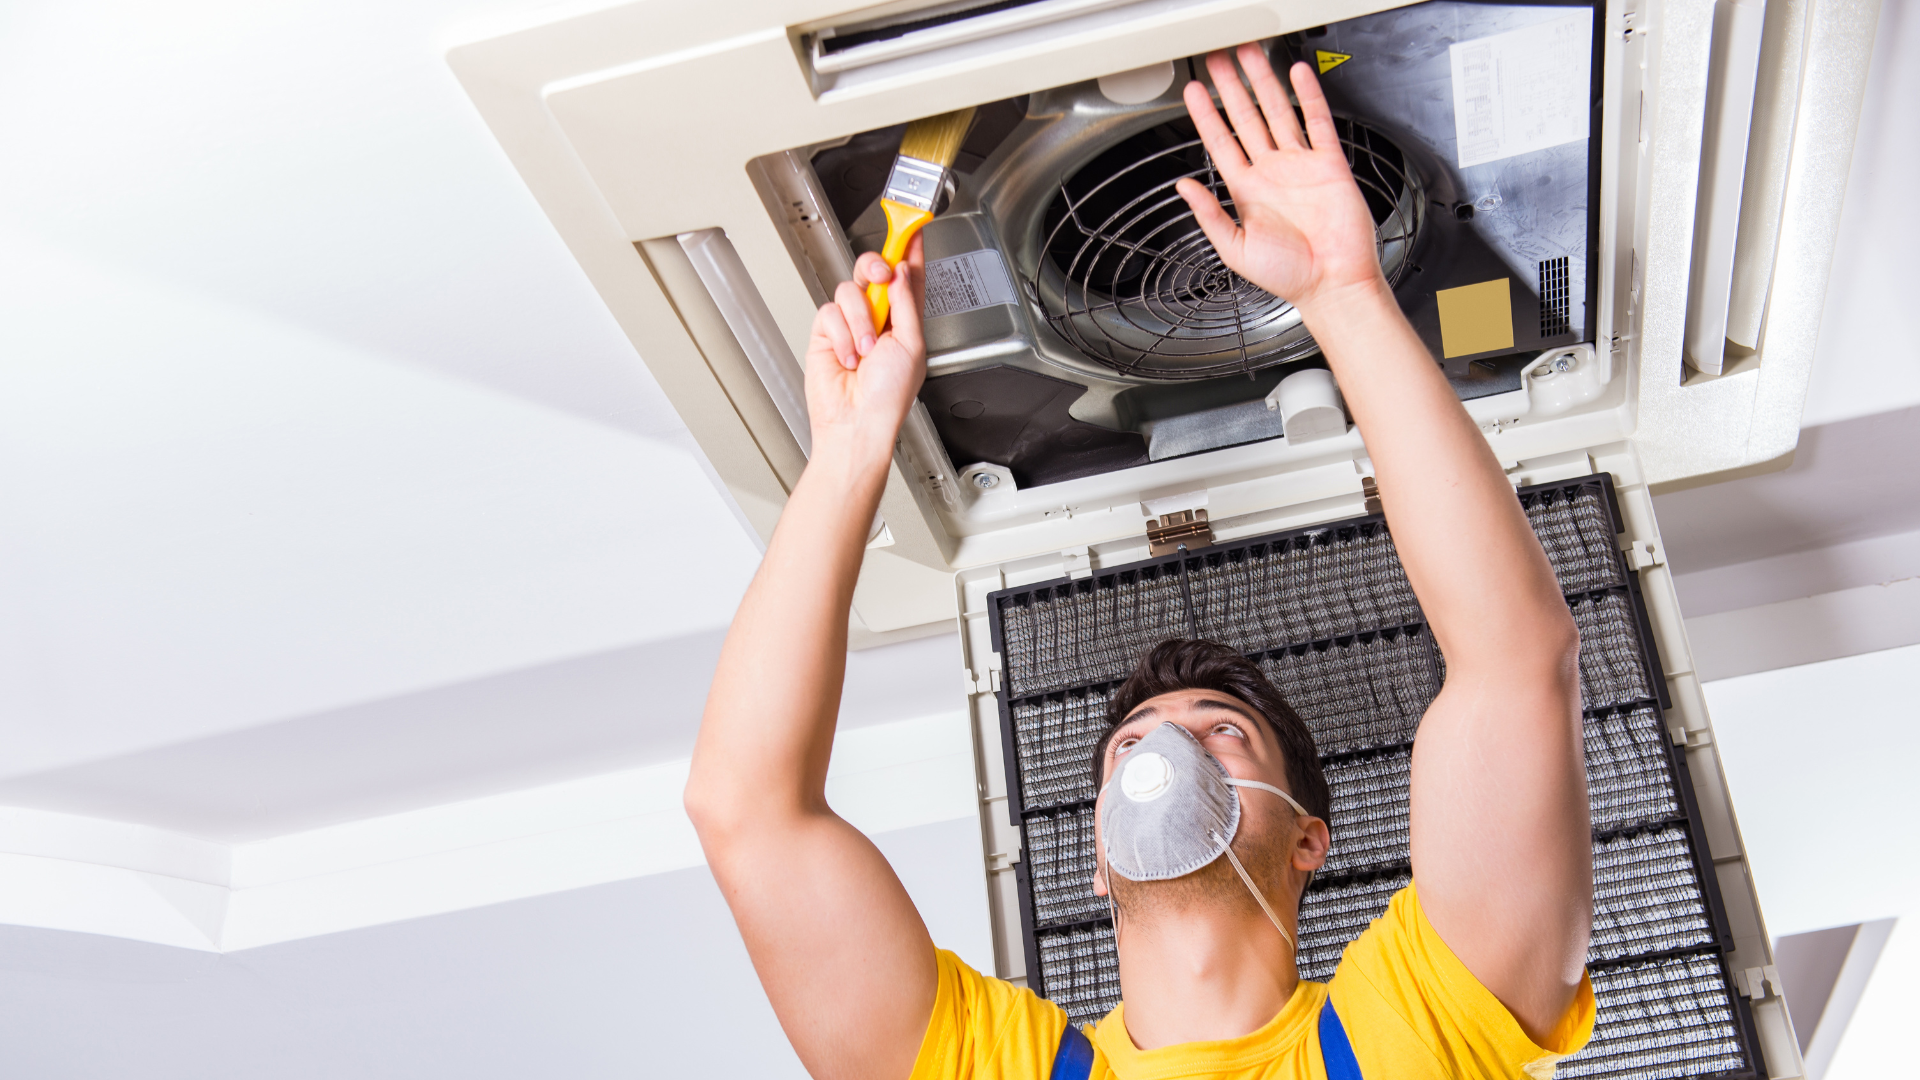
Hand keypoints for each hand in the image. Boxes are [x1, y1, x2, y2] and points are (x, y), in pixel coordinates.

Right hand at [803, 239, 927, 463]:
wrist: (856, 422)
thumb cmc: (889, 397)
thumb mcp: (912, 346)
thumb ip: (906, 303)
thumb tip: (901, 270)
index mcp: (907, 318)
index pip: (909, 274)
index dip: (911, 248)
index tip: (914, 225)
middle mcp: (880, 316)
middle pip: (875, 269)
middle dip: (876, 267)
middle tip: (881, 276)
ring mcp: (852, 323)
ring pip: (850, 290)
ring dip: (860, 320)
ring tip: (866, 350)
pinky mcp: (827, 332)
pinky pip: (829, 312)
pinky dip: (841, 334)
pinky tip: (848, 357)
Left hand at [1176, 46, 1388, 318]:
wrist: (1332, 283)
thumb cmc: (1289, 276)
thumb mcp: (1234, 248)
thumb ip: (1208, 214)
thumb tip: (1182, 186)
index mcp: (1247, 191)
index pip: (1220, 143)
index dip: (1206, 115)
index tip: (1193, 92)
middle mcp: (1272, 174)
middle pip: (1246, 118)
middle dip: (1231, 88)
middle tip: (1217, 60)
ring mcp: (1301, 166)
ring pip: (1278, 112)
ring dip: (1263, 82)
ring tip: (1250, 55)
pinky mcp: (1330, 165)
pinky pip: (1318, 123)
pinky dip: (1309, 96)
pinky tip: (1297, 76)